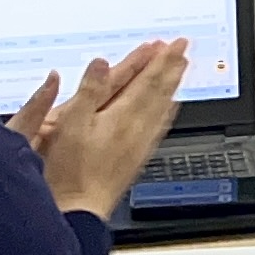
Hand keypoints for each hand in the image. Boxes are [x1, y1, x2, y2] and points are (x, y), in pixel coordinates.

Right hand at [30, 39, 191, 217]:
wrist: (81, 211)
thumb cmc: (70, 172)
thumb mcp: (70, 126)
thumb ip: (88, 92)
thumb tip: (101, 63)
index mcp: (121, 117)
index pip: (147, 81)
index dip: (161, 60)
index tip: (174, 43)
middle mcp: (137, 129)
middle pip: (160, 92)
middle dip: (172, 68)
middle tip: (183, 50)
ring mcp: (139, 144)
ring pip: (163, 108)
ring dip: (173, 86)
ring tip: (181, 71)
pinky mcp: (137, 158)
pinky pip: (159, 127)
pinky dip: (167, 111)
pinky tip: (169, 109)